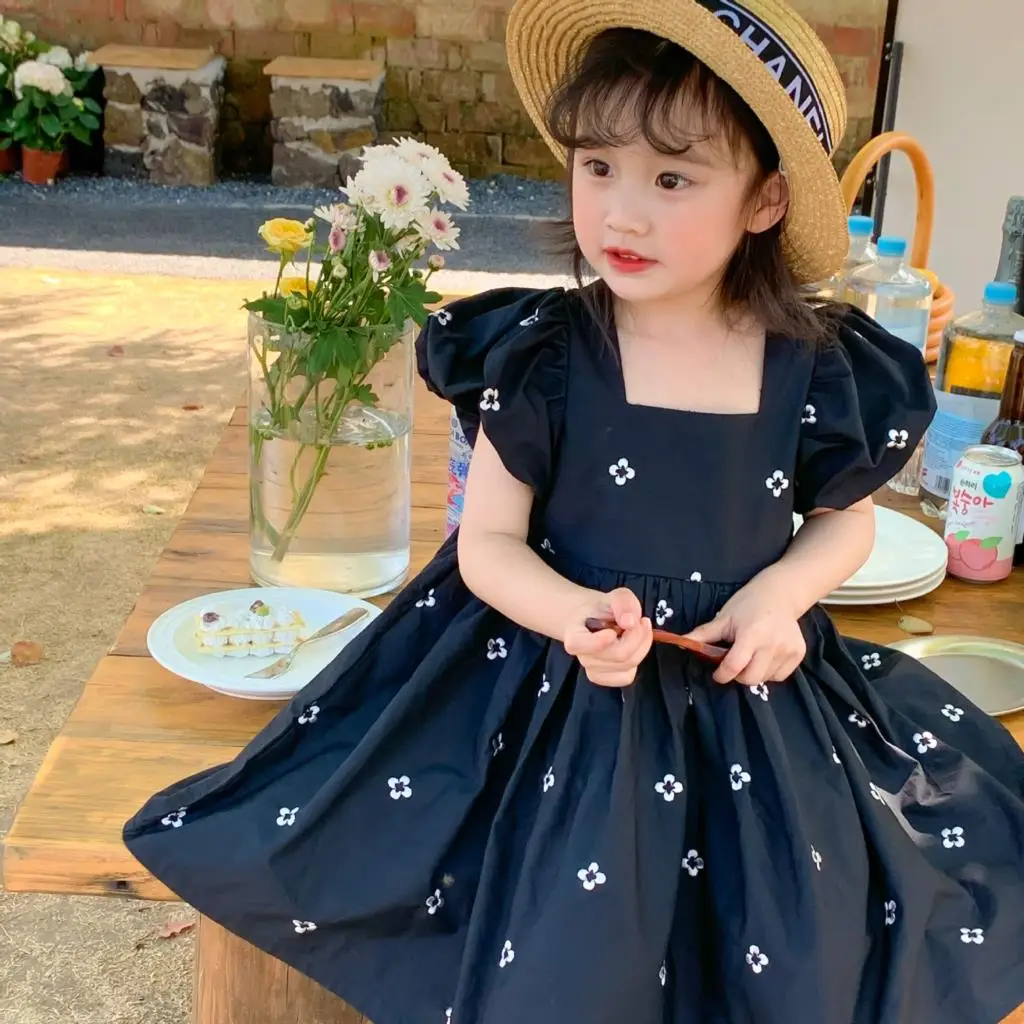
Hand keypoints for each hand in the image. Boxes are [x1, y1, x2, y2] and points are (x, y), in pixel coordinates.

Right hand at [563, 587, 652, 687]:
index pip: (579, 645)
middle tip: (641, 620)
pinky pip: (626, 677)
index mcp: (574, 635)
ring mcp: (593, 670)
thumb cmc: (602, 609)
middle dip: (637, 636)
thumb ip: (623, 603)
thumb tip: (629, 622)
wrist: (592, 619)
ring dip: (641, 645)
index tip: (613, 631)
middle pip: (617, 655)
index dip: (599, 641)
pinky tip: (636, 646)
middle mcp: (582, 656)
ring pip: (626, 665)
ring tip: (640, 629)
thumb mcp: (615, 595)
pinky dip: (638, 659)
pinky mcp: (606, 678)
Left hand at [684, 579, 804, 685]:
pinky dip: (768, 672)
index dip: (721, 674)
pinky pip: (779, 676)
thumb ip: (704, 634)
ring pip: (765, 679)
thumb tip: (680, 643)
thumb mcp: (724, 617)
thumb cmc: (747, 603)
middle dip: (737, 675)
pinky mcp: (799, 654)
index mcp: (752, 634)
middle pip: (750, 678)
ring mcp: (789, 650)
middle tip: (733, 663)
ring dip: (753, 673)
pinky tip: (764, 656)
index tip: (717, 673)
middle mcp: (773, 644)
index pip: (734, 666)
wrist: (780, 594)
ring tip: (750, 655)